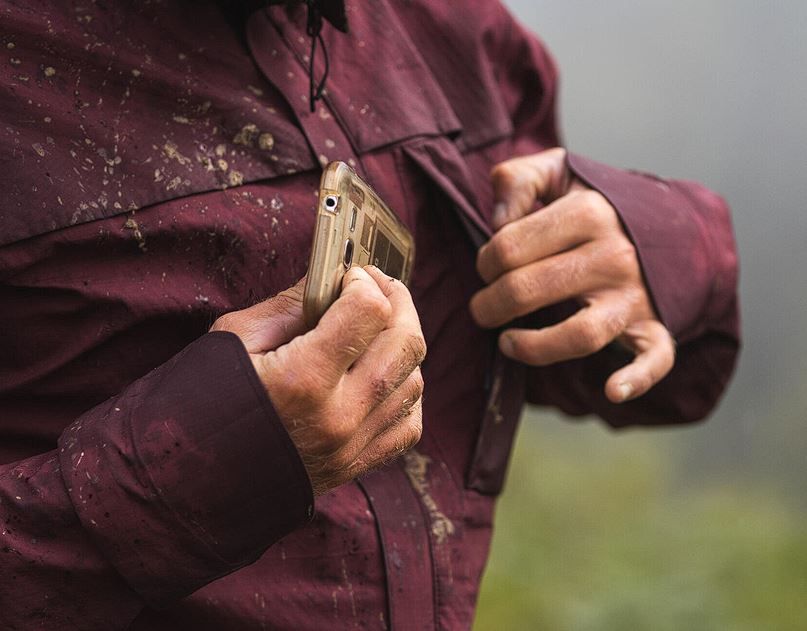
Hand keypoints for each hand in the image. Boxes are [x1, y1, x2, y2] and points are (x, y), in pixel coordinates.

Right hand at [211, 266, 425, 494]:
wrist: (192, 478)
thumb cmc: (205, 400)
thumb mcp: (237, 337)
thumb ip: (294, 304)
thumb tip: (336, 278)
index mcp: (302, 378)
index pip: (369, 311)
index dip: (364, 282)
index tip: (350, 276)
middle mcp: (338, 416)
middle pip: (406, 343)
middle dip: (399, 302)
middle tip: (376, 287)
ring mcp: (352, 446)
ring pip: (414, 380)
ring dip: (401, 346)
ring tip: (373, 332)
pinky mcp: (357, 465)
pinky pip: (409, 421)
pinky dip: (402, 393)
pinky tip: (378, 377)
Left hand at [469, 148, 674, 402]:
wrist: (672, 223)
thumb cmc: (597, 202)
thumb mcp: (559, 171)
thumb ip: (520, 178)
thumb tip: (498, 218)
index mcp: (588, 212)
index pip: (508, 248)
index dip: (484, 262)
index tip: (488, 267)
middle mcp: (614, 255)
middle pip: (527, 290)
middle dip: (489, 305)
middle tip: (482, 308)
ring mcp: (635, 295)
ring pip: (580, 334)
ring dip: (533, 347)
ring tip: (507, 343)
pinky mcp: (655, 327)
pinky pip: (654, 359)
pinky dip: (636, 378)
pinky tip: (611, 391)